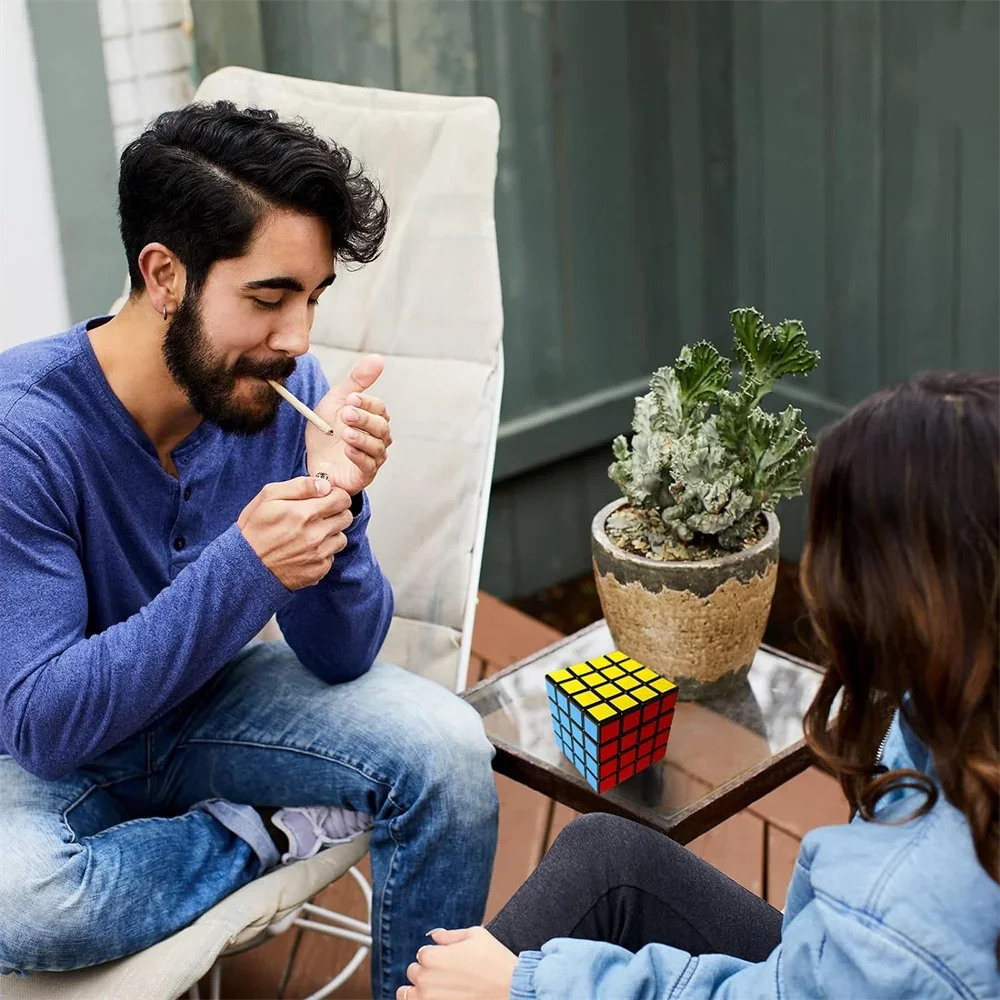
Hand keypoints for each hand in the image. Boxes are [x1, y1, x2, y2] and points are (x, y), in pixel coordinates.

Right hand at [237, 476, 352, 589]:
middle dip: (336, 513)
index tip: (326, 498)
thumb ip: (299, 486)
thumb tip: (325, 485)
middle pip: (346, 517)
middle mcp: (315, 535)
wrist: (244, 566)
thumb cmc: (254, 529)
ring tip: (310, 534)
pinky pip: (332, 556)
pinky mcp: (318, 570)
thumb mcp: (268, 497)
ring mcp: (318, 555)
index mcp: (305, 513)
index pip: (342, 499)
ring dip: (331, 534)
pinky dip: (323, 552)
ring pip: (341, 538)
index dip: (336, 496)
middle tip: (318, 516)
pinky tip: (306, 550)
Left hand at [306, 355, 392, 494]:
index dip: (367, 403)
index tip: (351, 399)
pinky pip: (369, 466)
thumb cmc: (327, 430)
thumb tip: (378, 359)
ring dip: (361, 438)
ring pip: (377, 447)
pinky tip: (347, 450)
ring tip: (345, 433)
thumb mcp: (337, 400)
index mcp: (373, 419)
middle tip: (346, 414)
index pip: (380, 409)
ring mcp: (373, 457)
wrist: (310, 457)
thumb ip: (357, 381)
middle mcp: (378, 438)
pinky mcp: (364, 475)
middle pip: (381, 427)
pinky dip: (359, 457)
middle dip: (364, 419)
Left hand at [397, 927, 517, 999]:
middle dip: (427, 972)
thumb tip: (433, 936)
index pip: (422, 954)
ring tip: (437, 990)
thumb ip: (449, 935)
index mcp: (432, 956)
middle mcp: (426, 980)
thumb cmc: (495, 962)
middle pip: (414, 973)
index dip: (436, 956)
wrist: (512, 989)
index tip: (448, 961)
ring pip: (408, 995)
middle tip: (447, 976)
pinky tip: (440, 997)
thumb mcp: (476, 936)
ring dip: (419, 991)